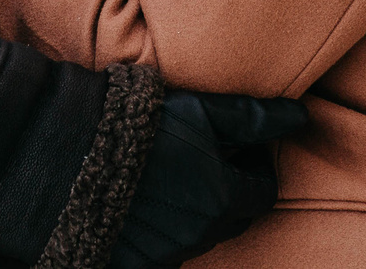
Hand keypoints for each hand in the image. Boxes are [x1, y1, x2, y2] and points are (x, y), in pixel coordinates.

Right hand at [112, 90, 308, 268]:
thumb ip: (254, 118)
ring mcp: (164, 254)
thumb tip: (300, 116)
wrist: (65, 154)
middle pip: (232, 217)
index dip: (257, 167)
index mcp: (221, 199)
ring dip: (195, 210)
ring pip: (198, 235)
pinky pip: (163, 252)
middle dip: (230, 189)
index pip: (263, 193)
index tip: (241, 147)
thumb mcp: (200, 111)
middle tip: (209, 159)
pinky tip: (144, 201)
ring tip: (172, 175)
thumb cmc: (137, 125)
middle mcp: (198, 235)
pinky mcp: (133, 264)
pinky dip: (162, 230)